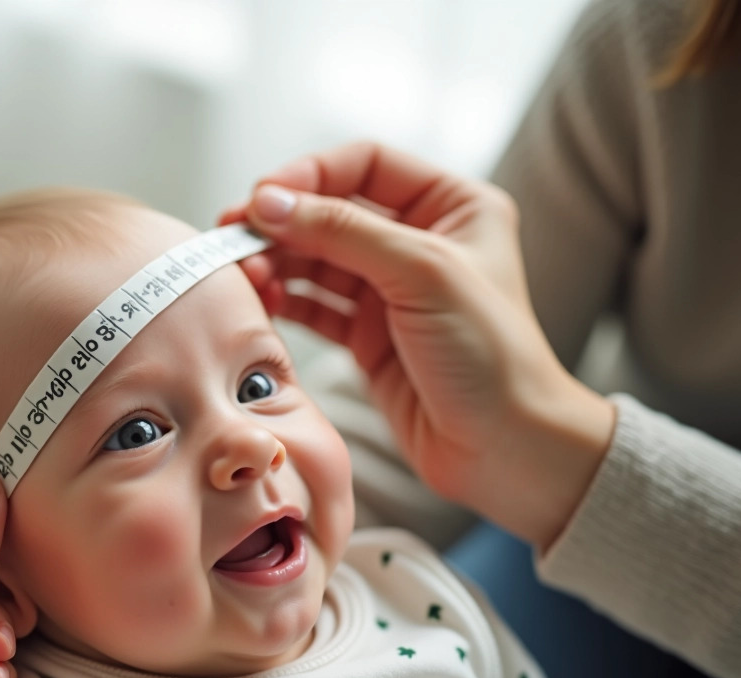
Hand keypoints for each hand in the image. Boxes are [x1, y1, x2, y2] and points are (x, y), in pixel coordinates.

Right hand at [222, 142, 614, 546]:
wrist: (505, 449)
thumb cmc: (492, 358)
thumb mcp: (421, 273)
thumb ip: (342, 230)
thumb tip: (270, 202)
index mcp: (453, 206)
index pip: (365, 165)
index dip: (309, 176)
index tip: (262, 199)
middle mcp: (421, 242)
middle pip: (331, 212)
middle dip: (282, 223)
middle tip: (234, 236)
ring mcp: (392, 291)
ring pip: (317, 259)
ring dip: (277, 262)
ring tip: (245, 275)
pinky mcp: (369, 336)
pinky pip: (315, 305)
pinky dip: (286, 300)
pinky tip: (262, 300)